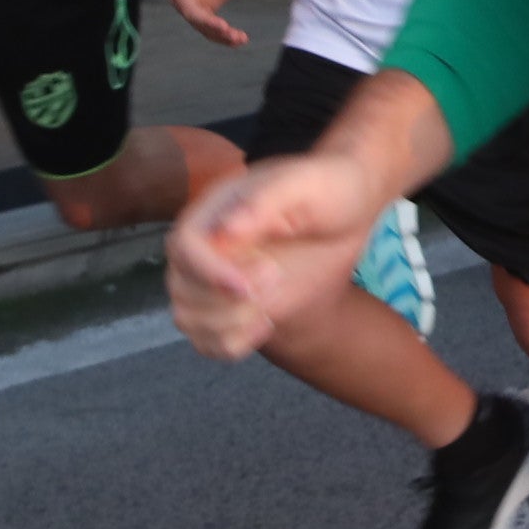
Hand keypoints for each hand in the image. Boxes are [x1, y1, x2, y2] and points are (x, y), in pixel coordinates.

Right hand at [164, 151, 370, 360]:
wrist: (347, 220)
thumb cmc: (327, 191)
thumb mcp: (306, 185)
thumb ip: (265, 201)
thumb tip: (227, 230)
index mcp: (214, 209)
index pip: (184, 246)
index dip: (208, 272)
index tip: (246, 287)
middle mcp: (203, 246)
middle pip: (181, 286)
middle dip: (227, 299)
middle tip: (277, 277)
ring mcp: (210, 280)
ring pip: (188, 318)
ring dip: (230, 322)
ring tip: (273, 298)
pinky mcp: (224, 309)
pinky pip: (205, 341)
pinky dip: (230, 343)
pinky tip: (267, 323)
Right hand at [167, 0, 250, 47]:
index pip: (190, 11)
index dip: (205, 21)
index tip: (223, 26)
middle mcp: (182, 1)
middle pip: (198, 23)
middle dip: (216, 31)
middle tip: (235, 36)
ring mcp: (193, 7)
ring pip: (206, 29)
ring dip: (223, 37)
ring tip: (241, 39)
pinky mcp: (205, 12)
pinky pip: (213, 28)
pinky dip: (226, 35)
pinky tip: (241, 39)